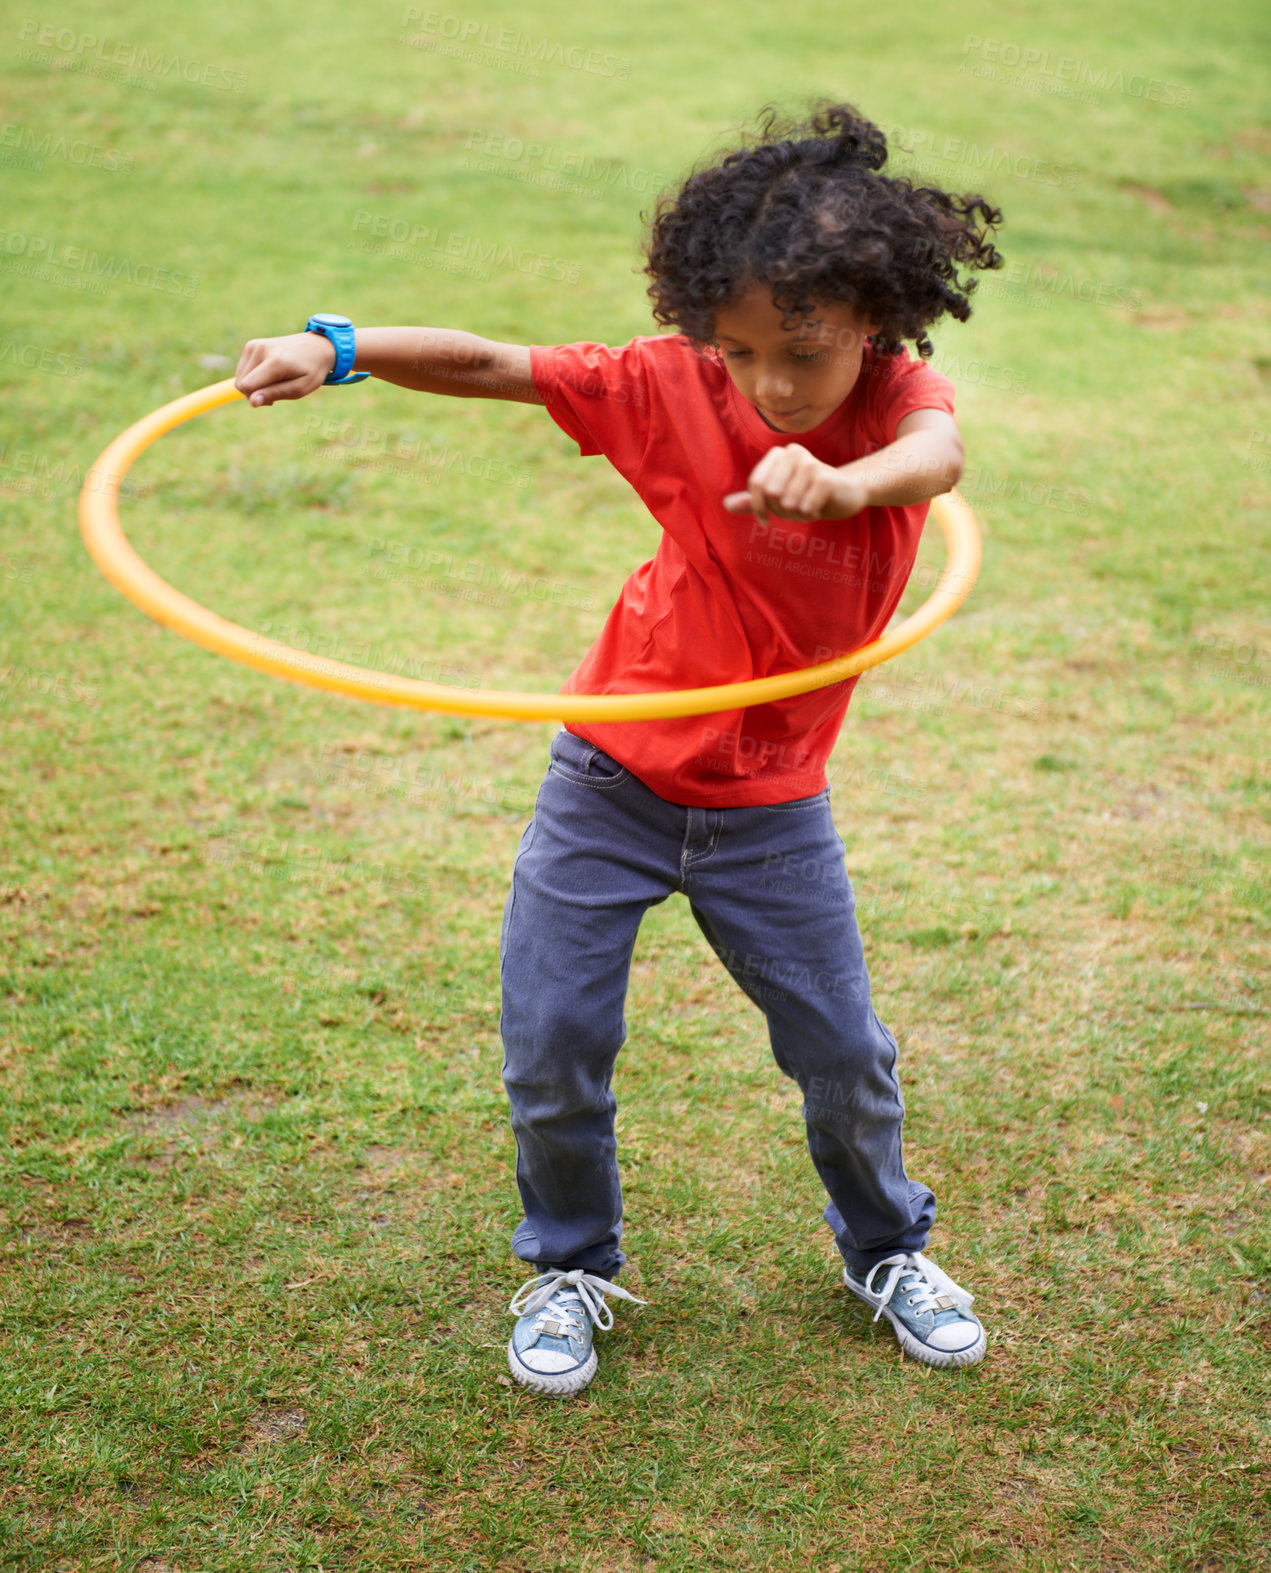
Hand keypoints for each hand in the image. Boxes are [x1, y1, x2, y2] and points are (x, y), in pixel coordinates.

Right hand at [234, 332, 337, 406]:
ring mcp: (254, 345)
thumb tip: (252, 402)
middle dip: (254, 394)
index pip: (247, 385)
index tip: (271, 401)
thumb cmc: (310, 370)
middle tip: (275, 393)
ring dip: (253, 386)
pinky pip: (242, 370)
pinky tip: (269, 376)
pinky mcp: (251, 345)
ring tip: (274, 384)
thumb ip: (275, 394)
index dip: (255, 398)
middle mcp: (261, 349)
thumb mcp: (300, 388)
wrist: (315, 346)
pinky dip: (252, 377)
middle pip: (241, 383)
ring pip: (240, 378)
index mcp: (275, 361)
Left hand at [722, 444, 866, 522]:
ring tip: (808, 507)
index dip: (757, 507)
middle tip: (794, 510)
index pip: (756, 483)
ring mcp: (810, 463)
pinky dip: (809, 515)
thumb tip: (726, 505)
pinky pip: (805, 507)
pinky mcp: (825, 478)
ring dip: (796, 514)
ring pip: (788, 503)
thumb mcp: (778, 497)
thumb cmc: (807, 494)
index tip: (764, 520)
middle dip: (780, 511)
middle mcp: (793, 453)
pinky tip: (818, 508)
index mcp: (779, 454)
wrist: (845, 493)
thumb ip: (754, 500)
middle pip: (771, 494)